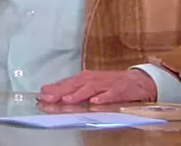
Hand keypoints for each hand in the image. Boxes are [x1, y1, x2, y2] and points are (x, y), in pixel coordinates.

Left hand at [36, 69, 157, 104]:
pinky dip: (103, 97)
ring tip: (67, 100)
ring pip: (91, 88)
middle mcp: (95, 79)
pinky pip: (111, 94)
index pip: (68, 83)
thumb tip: (57, 93)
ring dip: (78, 94)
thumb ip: (77, 89)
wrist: (139, 81)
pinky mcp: (120, 90)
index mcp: (87, 78)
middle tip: (47, 97)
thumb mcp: (94, 84)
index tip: (41, 94)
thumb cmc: (113, 84)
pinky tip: (96, 102)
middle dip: (61, 90)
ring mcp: (108, 84)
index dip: (54, 88)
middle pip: (75, 84)